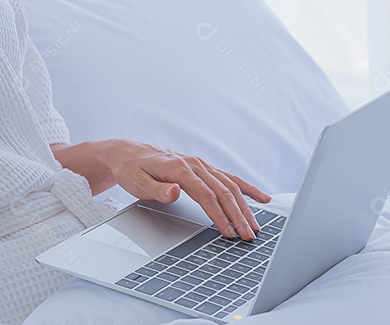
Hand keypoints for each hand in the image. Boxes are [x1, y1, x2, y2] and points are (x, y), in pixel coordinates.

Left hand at [102, 139, 271, 240]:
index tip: (229, 233)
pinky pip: (229, 178)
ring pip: (230, 186)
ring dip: (245, 206)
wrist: (129, 153)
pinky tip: (261, 198)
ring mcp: (201, 165)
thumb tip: (174, 192)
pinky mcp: (203, 168)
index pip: (206, 195)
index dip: (219, 215)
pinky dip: (246, 188)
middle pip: (223, 192)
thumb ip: (157, 189)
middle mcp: (194, 164)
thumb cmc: (132, 169)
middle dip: (238, 215)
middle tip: (249, 236)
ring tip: (255, 226)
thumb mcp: (137, 182)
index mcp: (180, 168)